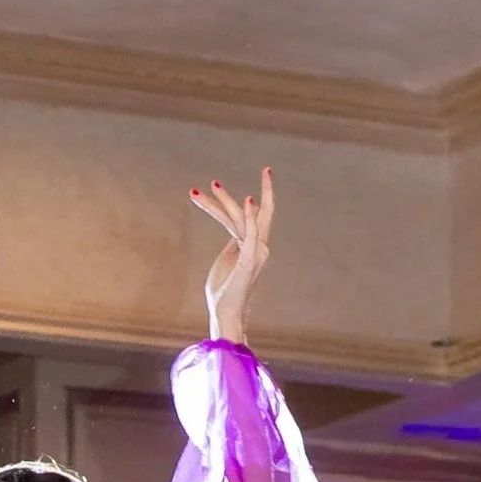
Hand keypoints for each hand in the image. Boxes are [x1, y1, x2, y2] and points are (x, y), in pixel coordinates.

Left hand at [190, 169, 272, 344]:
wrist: (225, 313)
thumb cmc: (222, 292)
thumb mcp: (225, 262)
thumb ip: (231, 245)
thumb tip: (232, 228)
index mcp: (253, 247)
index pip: (250, 218)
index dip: (241, 201)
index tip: (225, 184)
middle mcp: (259, 247)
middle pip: (260, 213)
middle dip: (267, 189)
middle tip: (267, 168)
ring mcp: (256, 253)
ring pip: (242, 219)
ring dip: (226, 200)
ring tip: (213, 184)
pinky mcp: (249, 260)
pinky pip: (251, 234)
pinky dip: (250, 217)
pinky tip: (248, 200)